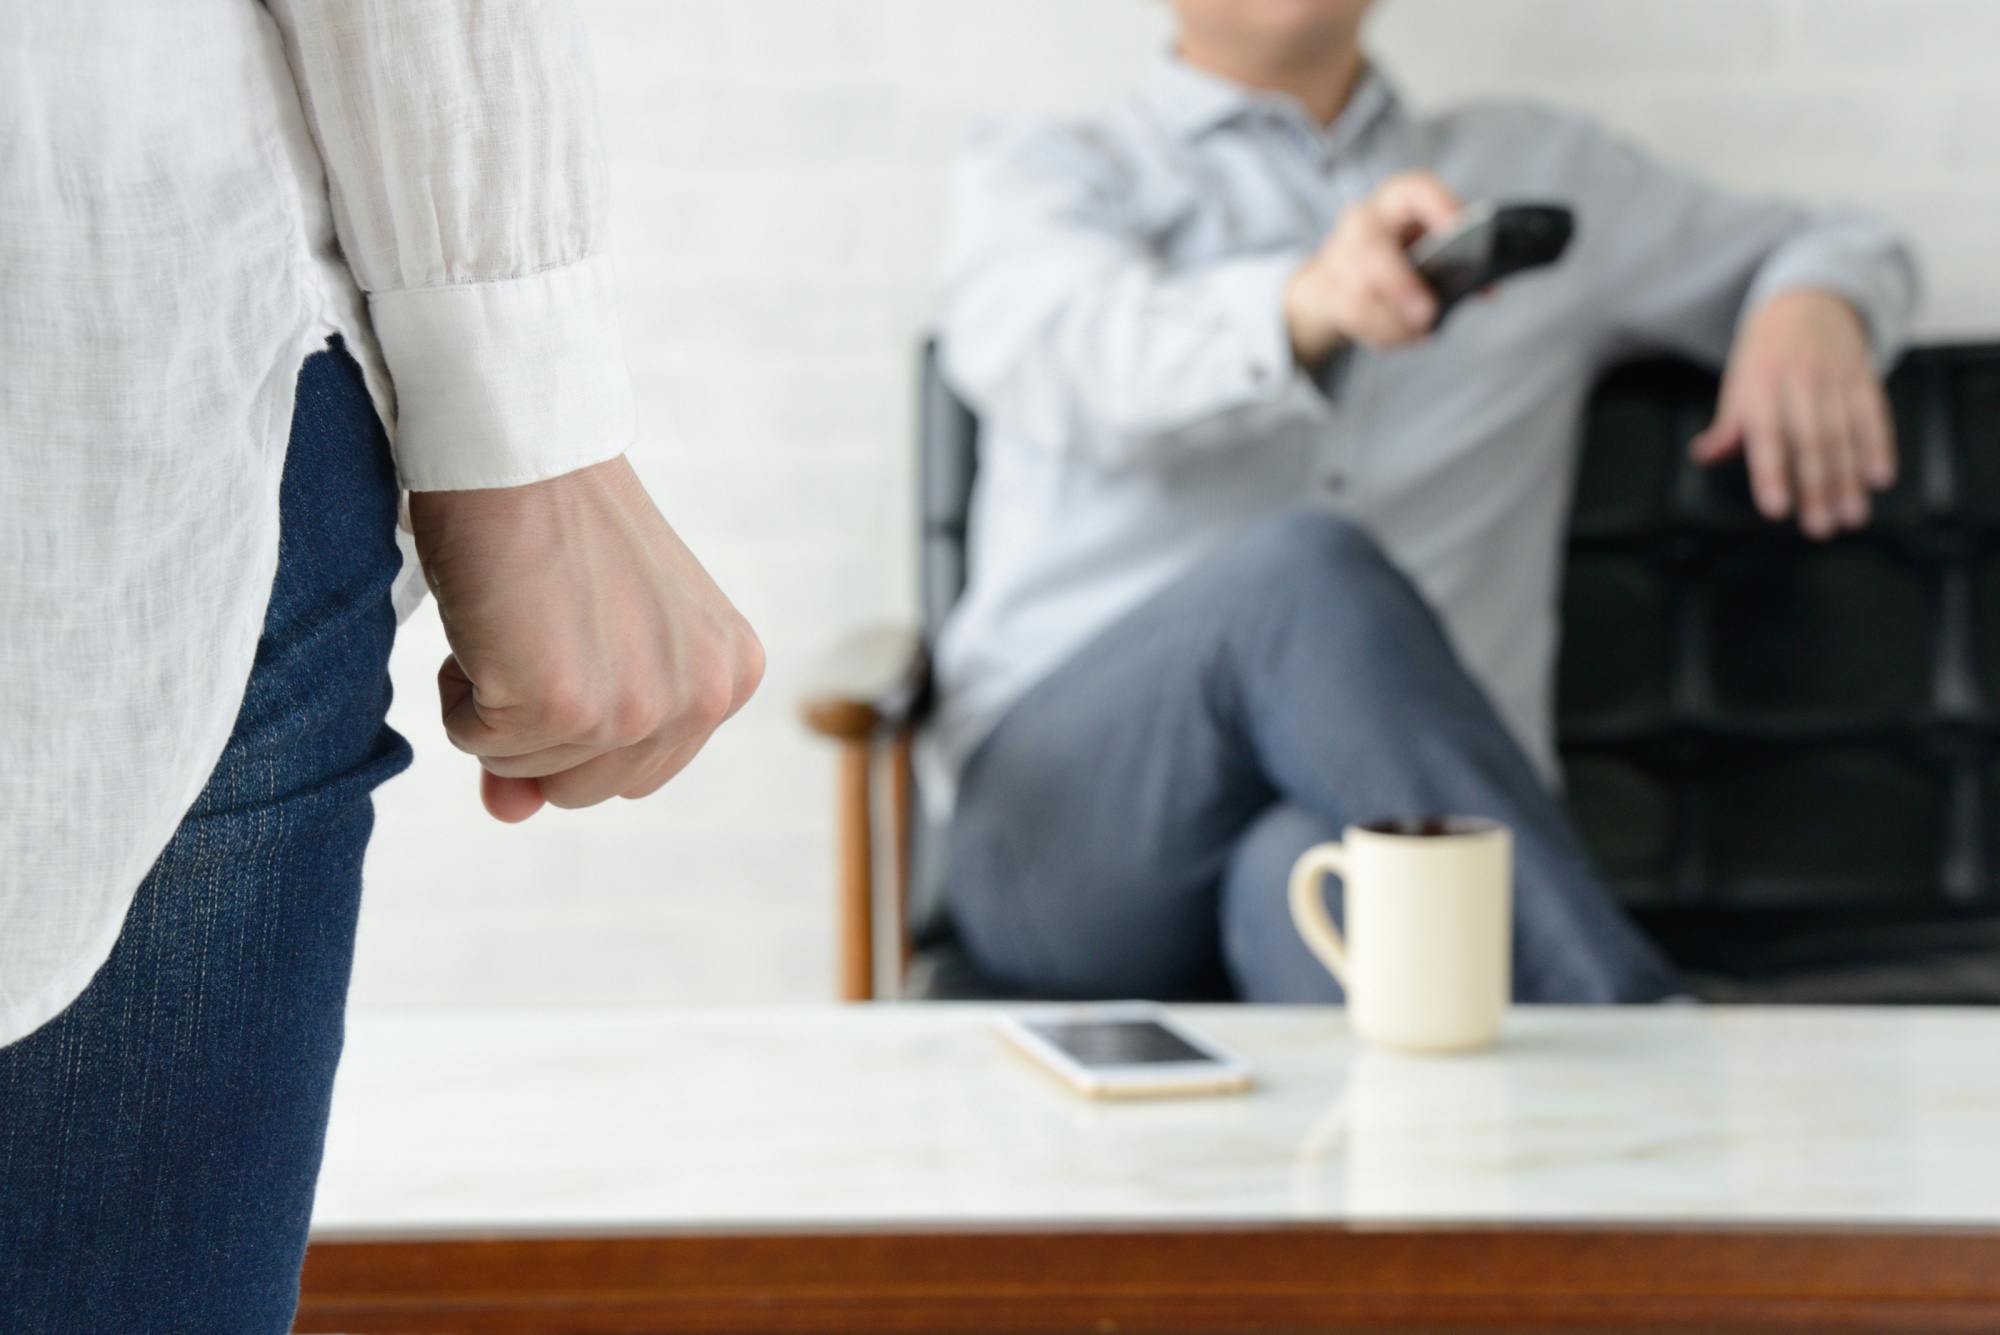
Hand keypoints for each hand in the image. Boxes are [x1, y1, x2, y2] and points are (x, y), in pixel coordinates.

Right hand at [409, 454, 763, 821]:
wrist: (524, 447)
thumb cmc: (563, 527)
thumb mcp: (600, 638)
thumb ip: (574, 739)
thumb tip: (512, 812)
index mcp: (732, 675)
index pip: (637, 773)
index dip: (577, 723)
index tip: (571, 638)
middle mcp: (703, 698)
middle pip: (586, 789)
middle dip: (539, 726)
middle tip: (540, 627)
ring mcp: (635, 707)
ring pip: (526, 768)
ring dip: (496, 702)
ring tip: (519, 613)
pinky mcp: (561, 703)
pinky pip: (476, 742)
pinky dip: (459, 688)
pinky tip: (492, 614)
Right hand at [1283, 171, 1462, 364]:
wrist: (1339, 273)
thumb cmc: (1397, 253)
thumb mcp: (1428, 244)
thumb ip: (1460, 260)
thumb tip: (1487, 289)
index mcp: (1397, 200)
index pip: (1415, 190)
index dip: (1439, 207)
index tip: (1459, 230)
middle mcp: (1364, 223)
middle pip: (1371, 250)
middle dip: (1399, 286)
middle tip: (1426, 315)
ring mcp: (1338, 257)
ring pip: (1358, 295)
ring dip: (1392, 322)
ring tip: (1421, 332)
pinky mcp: (1325, 291)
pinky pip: (1352, 319)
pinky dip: (1382, 334)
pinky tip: (1401, 337)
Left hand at [1691, 289, 1894, 539]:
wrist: (1808, 301)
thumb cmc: (1764, 356)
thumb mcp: (1737, 385)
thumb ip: (1726, 427)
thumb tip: (1704, 457)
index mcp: (1759, 386)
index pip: (1765, 436)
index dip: (1771, 474)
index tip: (1777, 510)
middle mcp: (1798, 381)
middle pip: (1810, 442)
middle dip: (1817, 489)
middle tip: (1821, 529)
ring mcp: (1835, 377)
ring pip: (1844, 434)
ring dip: (1850, 480)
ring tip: (1851, 517)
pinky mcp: (1863, 376)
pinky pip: (1874, 414)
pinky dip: (1879, 446)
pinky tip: (1880, 478)